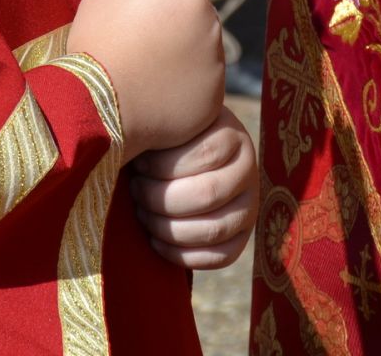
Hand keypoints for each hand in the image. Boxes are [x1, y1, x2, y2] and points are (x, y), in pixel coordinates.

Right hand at [68, 0, 223, 155]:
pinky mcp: (214, 99)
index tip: (145, 1)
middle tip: (143, 38)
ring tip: (147, 68)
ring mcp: (215, 65)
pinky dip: (185, 84)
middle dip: (177, 19)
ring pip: (201, 48)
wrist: (98, 106)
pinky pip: (202, 83)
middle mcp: (211, 26)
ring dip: (183, 52)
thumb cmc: (99, 42)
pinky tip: (156, 91)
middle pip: (198, 12)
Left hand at [130, 106, 258, 269]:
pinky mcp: (242, 238)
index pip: (205, 154)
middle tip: (135, 189)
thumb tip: (131, 143)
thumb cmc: (169, 139)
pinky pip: (219, 257)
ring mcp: (249, 207)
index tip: (138, 163)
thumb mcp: (170, 124)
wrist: (188, 158)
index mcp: (233, 138)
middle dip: (161, 197)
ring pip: (213, 229)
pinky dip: (182, 254)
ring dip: (167, 227)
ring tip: (142, 212)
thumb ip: (159, 127)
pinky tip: (154, 240)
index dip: (163, 164)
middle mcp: (248, 172)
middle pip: (207, 194)